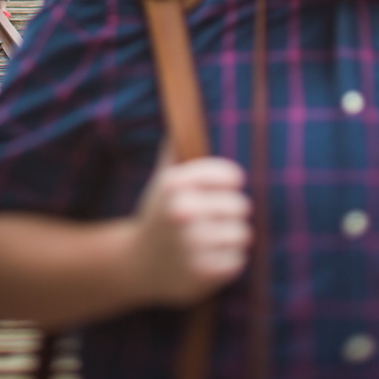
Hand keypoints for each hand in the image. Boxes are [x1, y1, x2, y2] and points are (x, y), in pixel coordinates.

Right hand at [124, 158, 249, 306]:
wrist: (134, 264)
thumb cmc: (157, 215)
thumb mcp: (162, 180)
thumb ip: (176, 149)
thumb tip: (180, 105)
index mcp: (175, 183)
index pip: (232, 175)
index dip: (228, 184)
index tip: (217, 190)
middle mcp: (183, 211)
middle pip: (242, 206)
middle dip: (229, 215)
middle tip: (209, 221)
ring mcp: (192, 244)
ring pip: (243, 235)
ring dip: (230, 240)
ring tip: (208, 241)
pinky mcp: (203, 273)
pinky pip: (238, 261)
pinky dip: (226, 262)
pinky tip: (205, 260)